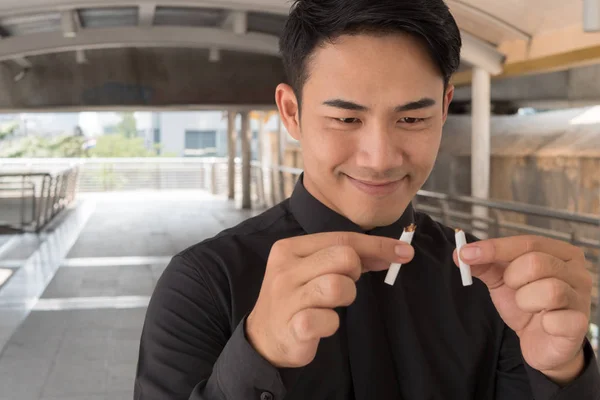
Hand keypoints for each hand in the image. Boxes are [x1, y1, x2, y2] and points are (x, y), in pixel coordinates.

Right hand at [246, 232, 413, 367]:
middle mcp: (284, 269)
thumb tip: (394, 251)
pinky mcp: (293, 327)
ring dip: (345, 298)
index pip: (341, 238)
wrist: (264, 337)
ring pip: (339, 286)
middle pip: (343, 257)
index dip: (377, 245)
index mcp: (289, 248)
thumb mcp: (313, 269)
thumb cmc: (296, 297)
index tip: (403, 253)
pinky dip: (331, 324)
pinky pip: (329, 320)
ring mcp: (286, 298)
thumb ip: (344, 257)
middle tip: (345, 284)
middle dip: (355, 272)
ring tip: (329, 305)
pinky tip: (320, 325)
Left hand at [455, 235, 591, 382]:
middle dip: (513, 278)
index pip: (527, 242)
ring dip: (525, 300)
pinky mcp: (579, 325)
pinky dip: (542, 322)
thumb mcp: (502, 280)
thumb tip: (460, 253)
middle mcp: (577, 272)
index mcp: (560, 253)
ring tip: (527, 306)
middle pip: (536, 262)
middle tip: (512, 288)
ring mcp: (581, 298)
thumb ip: (484, 264)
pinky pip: (557, 319)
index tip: (466, 253)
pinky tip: (543, 323)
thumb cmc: (527, 304)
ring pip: (549, 289)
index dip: (495, 248)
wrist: (541, 342)